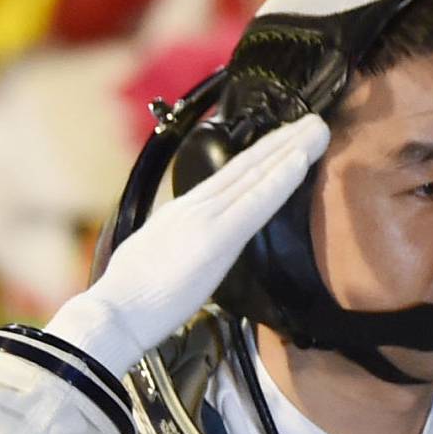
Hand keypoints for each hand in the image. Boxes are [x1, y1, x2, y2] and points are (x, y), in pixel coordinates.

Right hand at [45, 111, 329, 376]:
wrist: (115, 312)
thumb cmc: (132, 298)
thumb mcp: (157, 259)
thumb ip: (179, 245)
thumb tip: (191, 246)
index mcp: (183, 213)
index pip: (231, 177)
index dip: (261, 156)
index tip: (286, 140)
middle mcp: (197, 207)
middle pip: (247, 166)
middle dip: (283, 142)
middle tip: (314, 121)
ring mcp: (207, 218)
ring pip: (256, 175)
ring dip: (290, 150)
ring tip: (317, 130)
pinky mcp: (217, 237)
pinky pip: (256, 203)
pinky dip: (279, 181)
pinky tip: (300, 162)